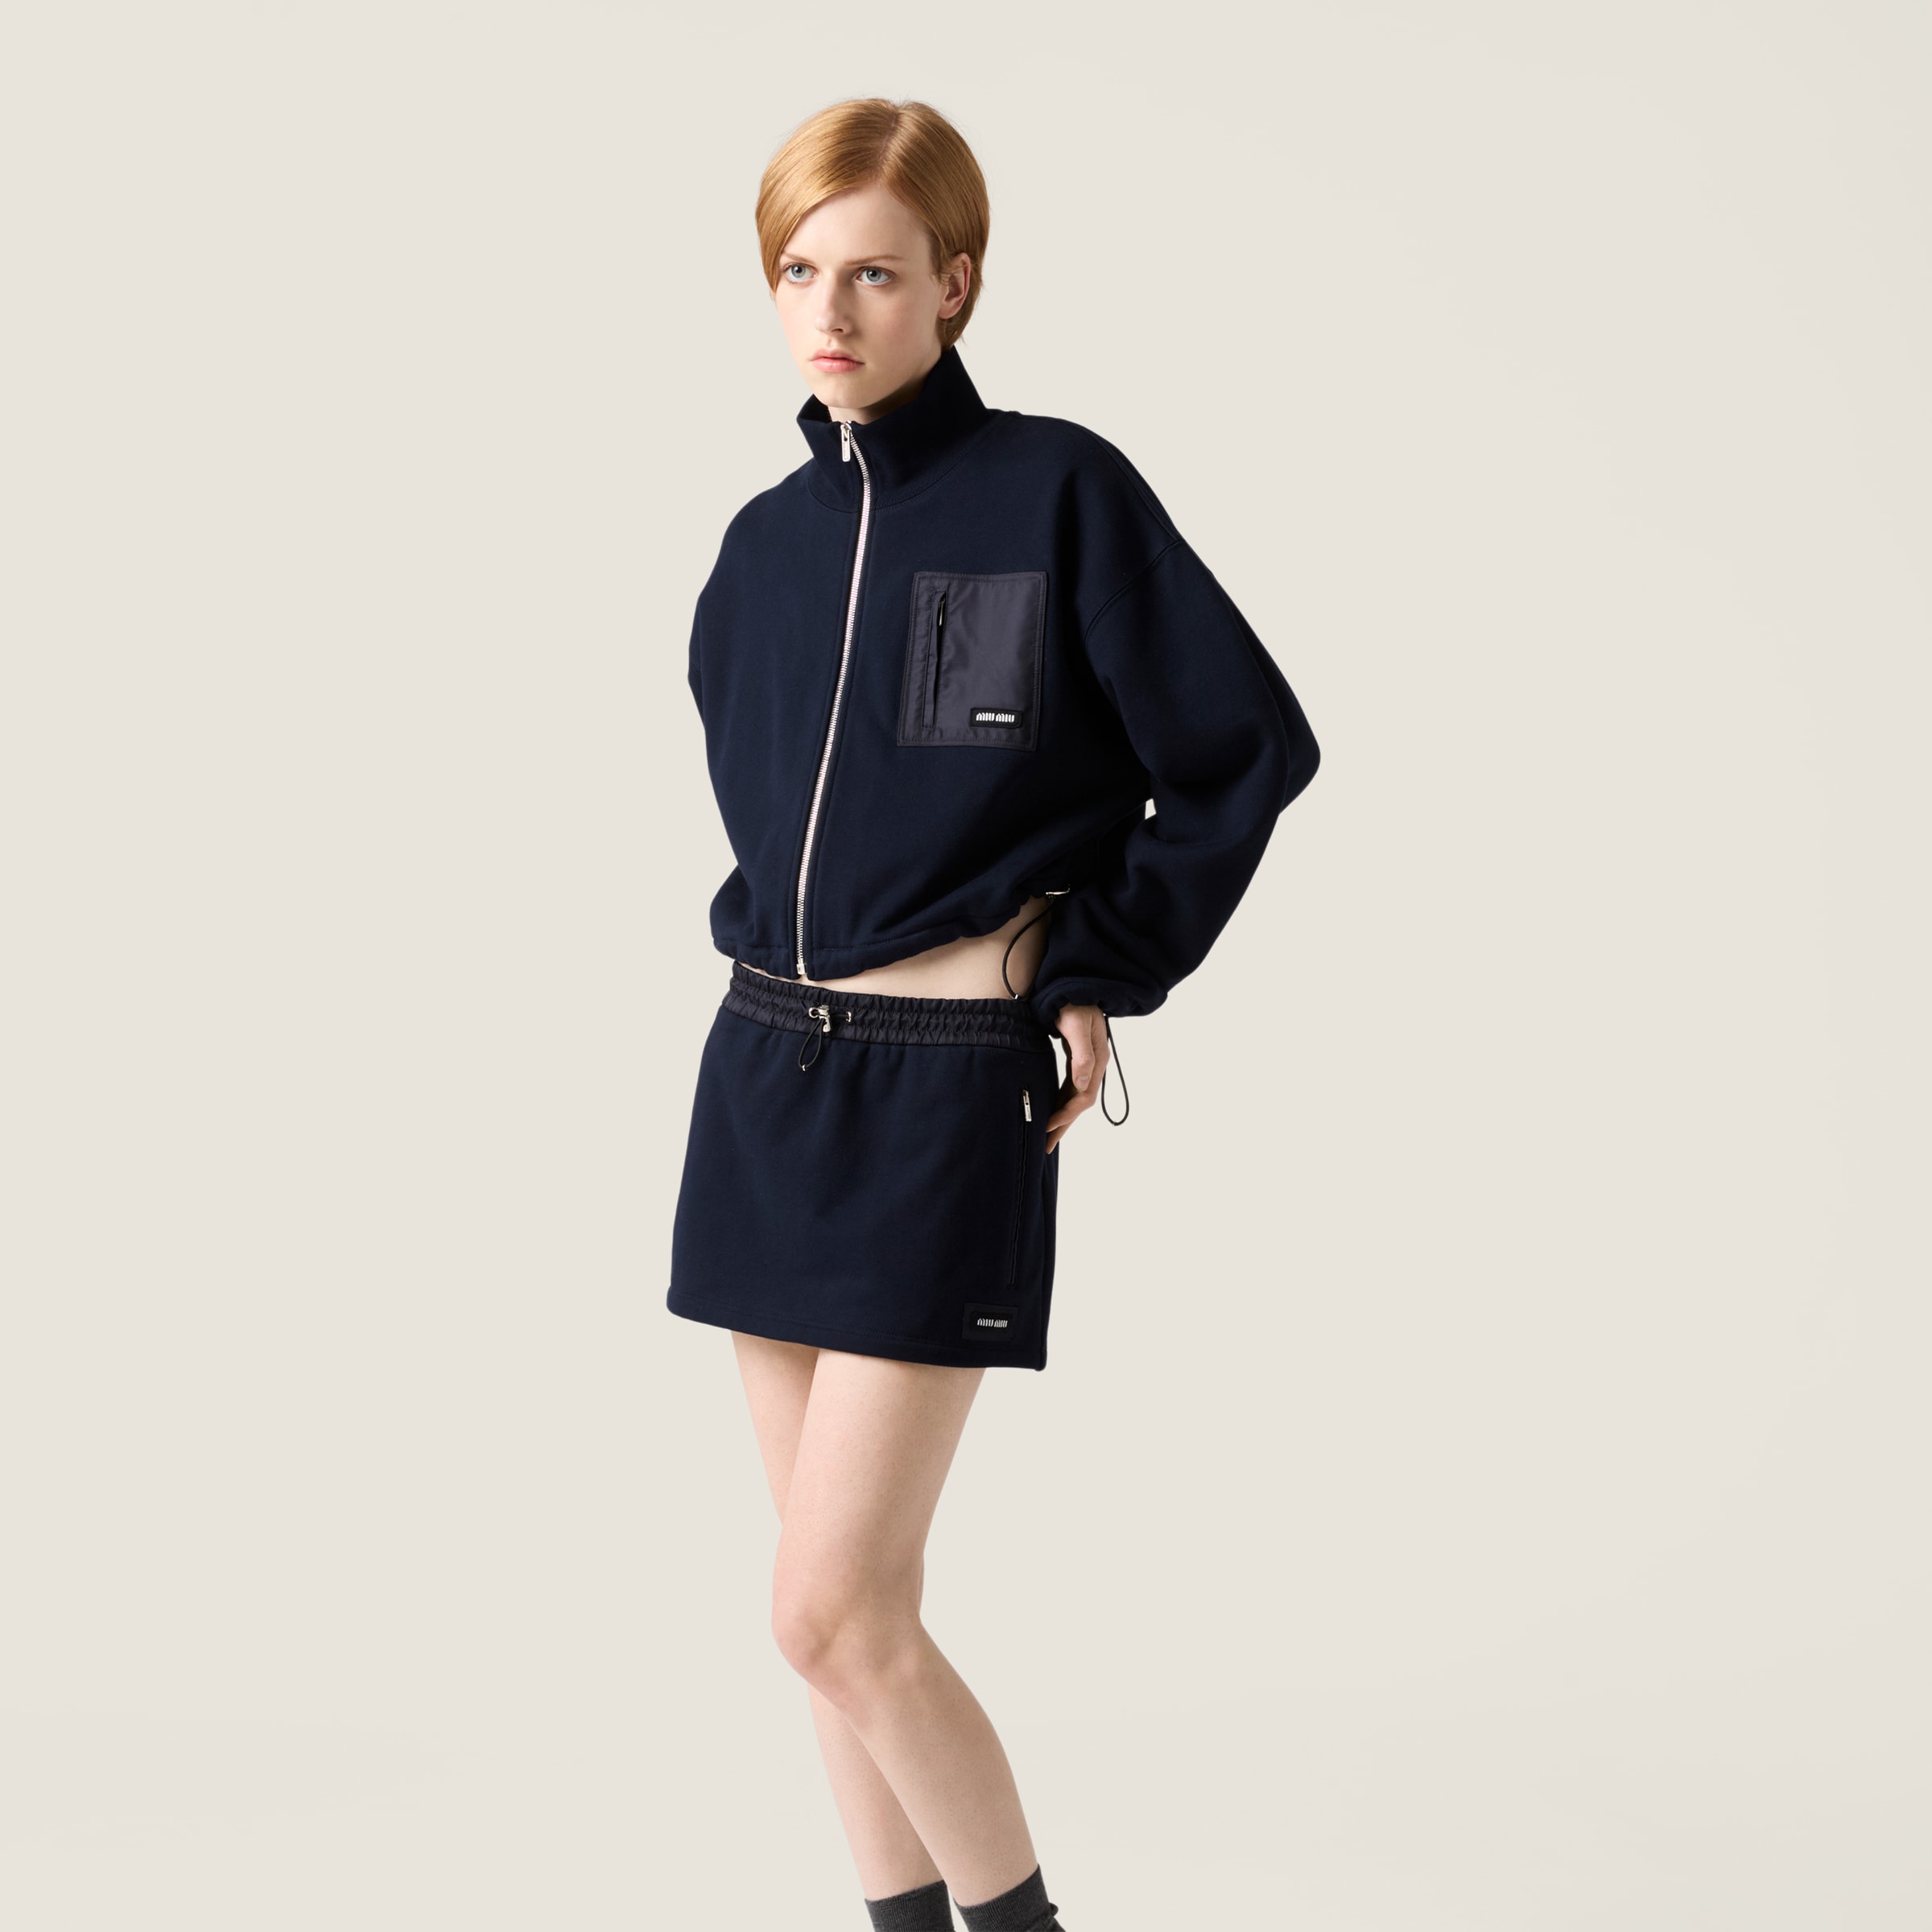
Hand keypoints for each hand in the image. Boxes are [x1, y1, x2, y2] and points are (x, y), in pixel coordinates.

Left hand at [1044, 1003, 1109, 1152]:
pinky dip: (1062, 1102)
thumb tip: (1083, 1083)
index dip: (1066, 1114)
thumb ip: (1081, 1056)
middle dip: (1064, 1125)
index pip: (1083, 1097)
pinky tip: (1053, 1110)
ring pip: (1075, 1098)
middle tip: (1046, 1145)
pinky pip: (1070, 1088)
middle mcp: (1094, 1065)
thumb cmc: (1075, 1004)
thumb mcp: (1077, 1027)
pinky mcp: (1076, 1059)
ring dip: (1062, 1117)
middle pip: (1080, 1103)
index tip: (1048, 1127)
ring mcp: (1086, 1063)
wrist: (1074, 987)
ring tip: (1048, 1135)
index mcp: (1097, 1060)